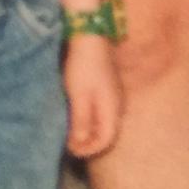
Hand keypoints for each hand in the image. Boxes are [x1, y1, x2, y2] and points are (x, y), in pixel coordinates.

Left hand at [63, 37, 122, 159]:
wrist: (90, 36)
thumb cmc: (83, 67)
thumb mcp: (79, 96)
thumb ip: (81, 121)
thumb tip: (81, 143)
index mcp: (112, 108)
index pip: (106, 139)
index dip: (90, 149)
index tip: (72, 151)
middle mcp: (117, 104)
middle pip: (108, 133)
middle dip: (89, 143)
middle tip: (71, 146)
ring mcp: (114, 95)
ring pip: (105, 122)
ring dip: (89, 132)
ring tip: (72, 134)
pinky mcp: (108, 88)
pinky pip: (102, 112)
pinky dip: (90, 120)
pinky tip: (78, 117)